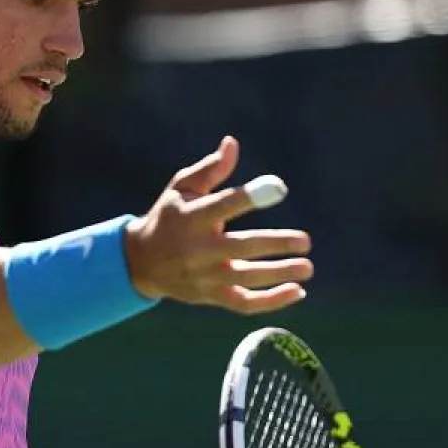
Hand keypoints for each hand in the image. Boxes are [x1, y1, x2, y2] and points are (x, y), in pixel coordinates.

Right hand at [124, 136, 311, 313]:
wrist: (140, 262)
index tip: (279, 189)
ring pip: (247, 278)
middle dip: (275, 245)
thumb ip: (210, 169)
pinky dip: (272, 301)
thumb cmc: (169, 217)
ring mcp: (205, 276)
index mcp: (191, 217)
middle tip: (306, 241)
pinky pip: (244, 304)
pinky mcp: (211, 296)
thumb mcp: (181, 188)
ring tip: (307, 267)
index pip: (223, 206)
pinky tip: (297, 291)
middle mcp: (197, 249)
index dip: (251, 197)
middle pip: (241, 248)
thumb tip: (232, 143)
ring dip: (279, 274)